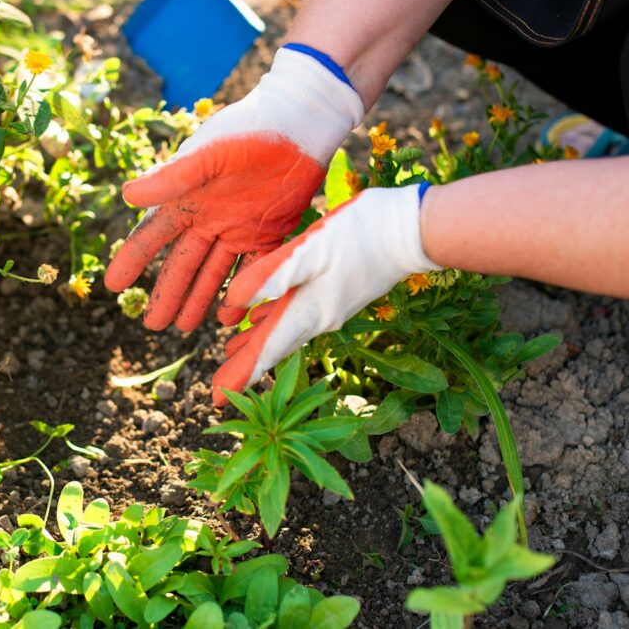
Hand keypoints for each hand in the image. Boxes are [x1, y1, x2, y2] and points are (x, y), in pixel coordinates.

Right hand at [104, 47, 363, 331]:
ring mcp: (238, 228)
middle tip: (154, 326)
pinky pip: (252, 270)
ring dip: (199, 299)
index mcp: (186, 199)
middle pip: (182, 264)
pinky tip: (232, 317)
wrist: (299, 122)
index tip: (112, 286)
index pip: (151, 236)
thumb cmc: (248, 130)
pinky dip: (242, 293)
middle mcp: (208, 218)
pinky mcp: (269, 232)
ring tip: (185, 328)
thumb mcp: (207, 154)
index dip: (132, 261)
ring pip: (213, 273)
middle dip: (167, 294)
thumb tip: (126, 196)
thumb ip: (171, 178)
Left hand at [211, 185, 439, 403]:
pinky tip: (261, 316)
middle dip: (244, 368)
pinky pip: (296, 315)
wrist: (413, 229)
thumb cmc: (362, 235)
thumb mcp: (311, 250)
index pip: (267, 351)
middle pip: (273, 348)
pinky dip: (273, 320)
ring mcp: (329, 307)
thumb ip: (273, 275)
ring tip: (229, 353)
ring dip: (257, 344)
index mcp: (308, 312)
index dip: (239, 374)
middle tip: (216, 391)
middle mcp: (318, 318)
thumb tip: (234, 302)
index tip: (215, 399)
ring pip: (284, 331)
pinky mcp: (337, 292)